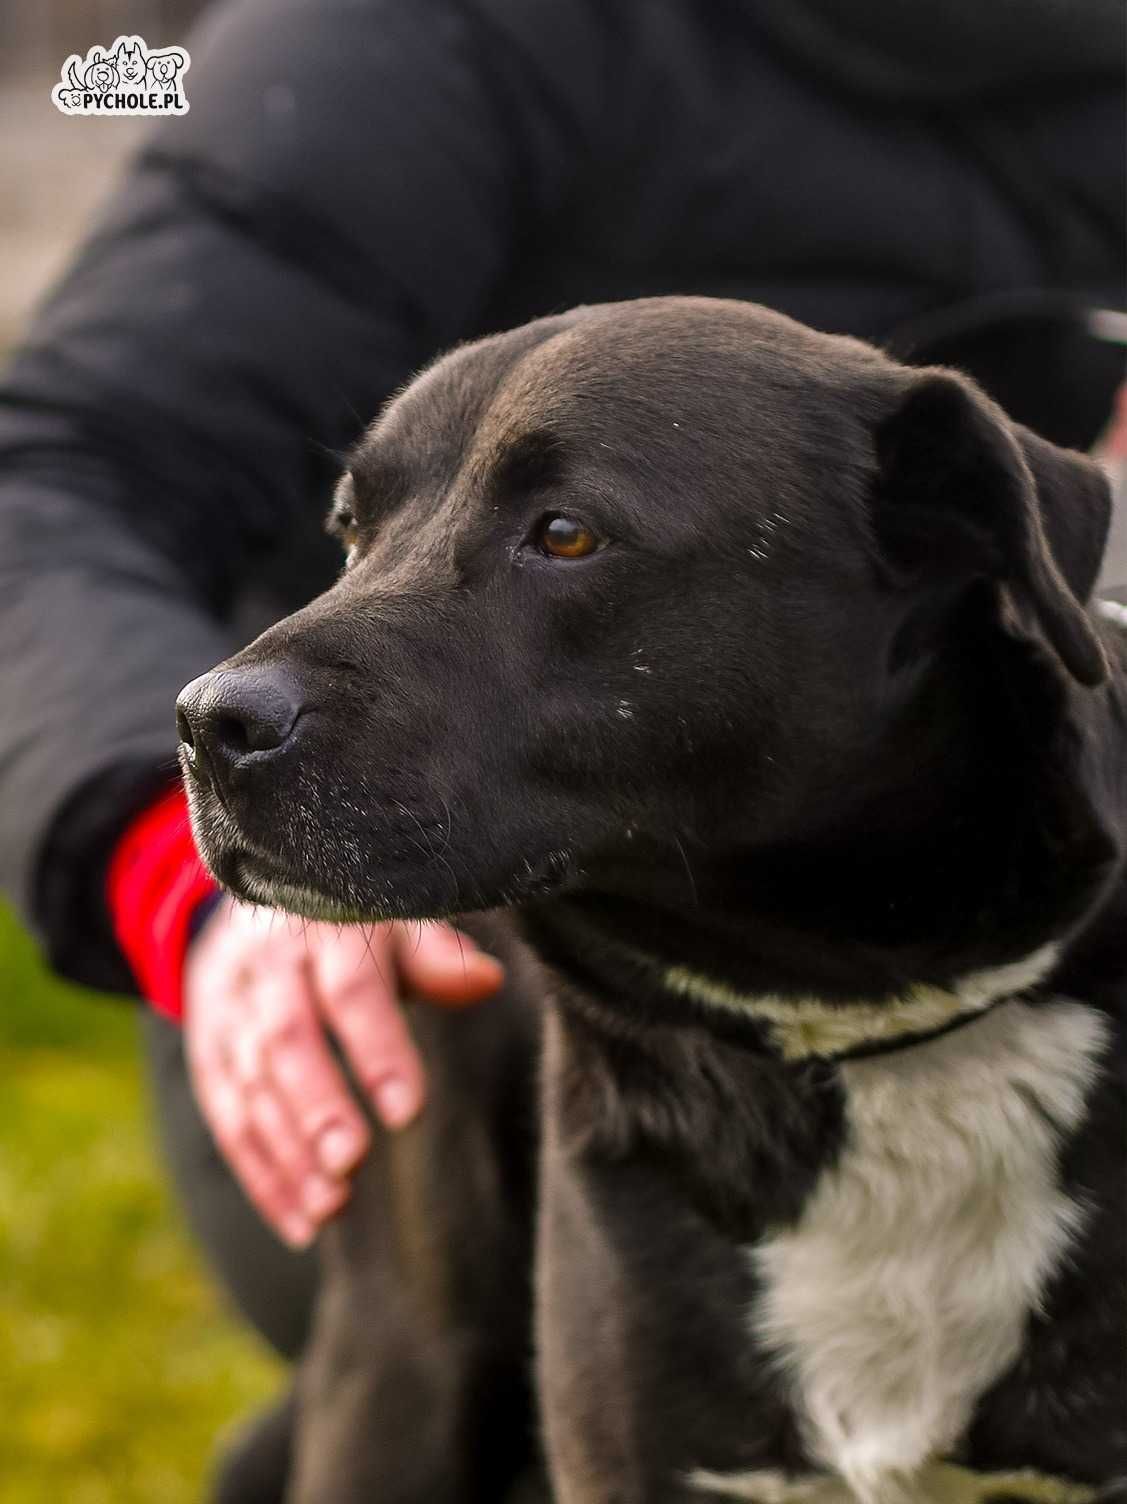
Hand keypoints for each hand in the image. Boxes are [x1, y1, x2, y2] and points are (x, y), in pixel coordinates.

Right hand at [183, 900, 503, 1245]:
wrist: (258, 898)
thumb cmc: (354, 923)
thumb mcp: (397, 919)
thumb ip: (437, 955)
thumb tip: (488, 981)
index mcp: (325, 927)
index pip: (350, 990)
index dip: (376, 1048)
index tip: (407, 1113)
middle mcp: (268, 965)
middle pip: (286, 1040)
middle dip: (317, 1107)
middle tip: (352, 1163)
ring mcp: (228, 1007)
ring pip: (250, 1085)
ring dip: (287, 1152)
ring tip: (330, 1207)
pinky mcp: (208, 1048)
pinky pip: (227, 1117)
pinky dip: (260, 1175)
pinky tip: (300, 1223)